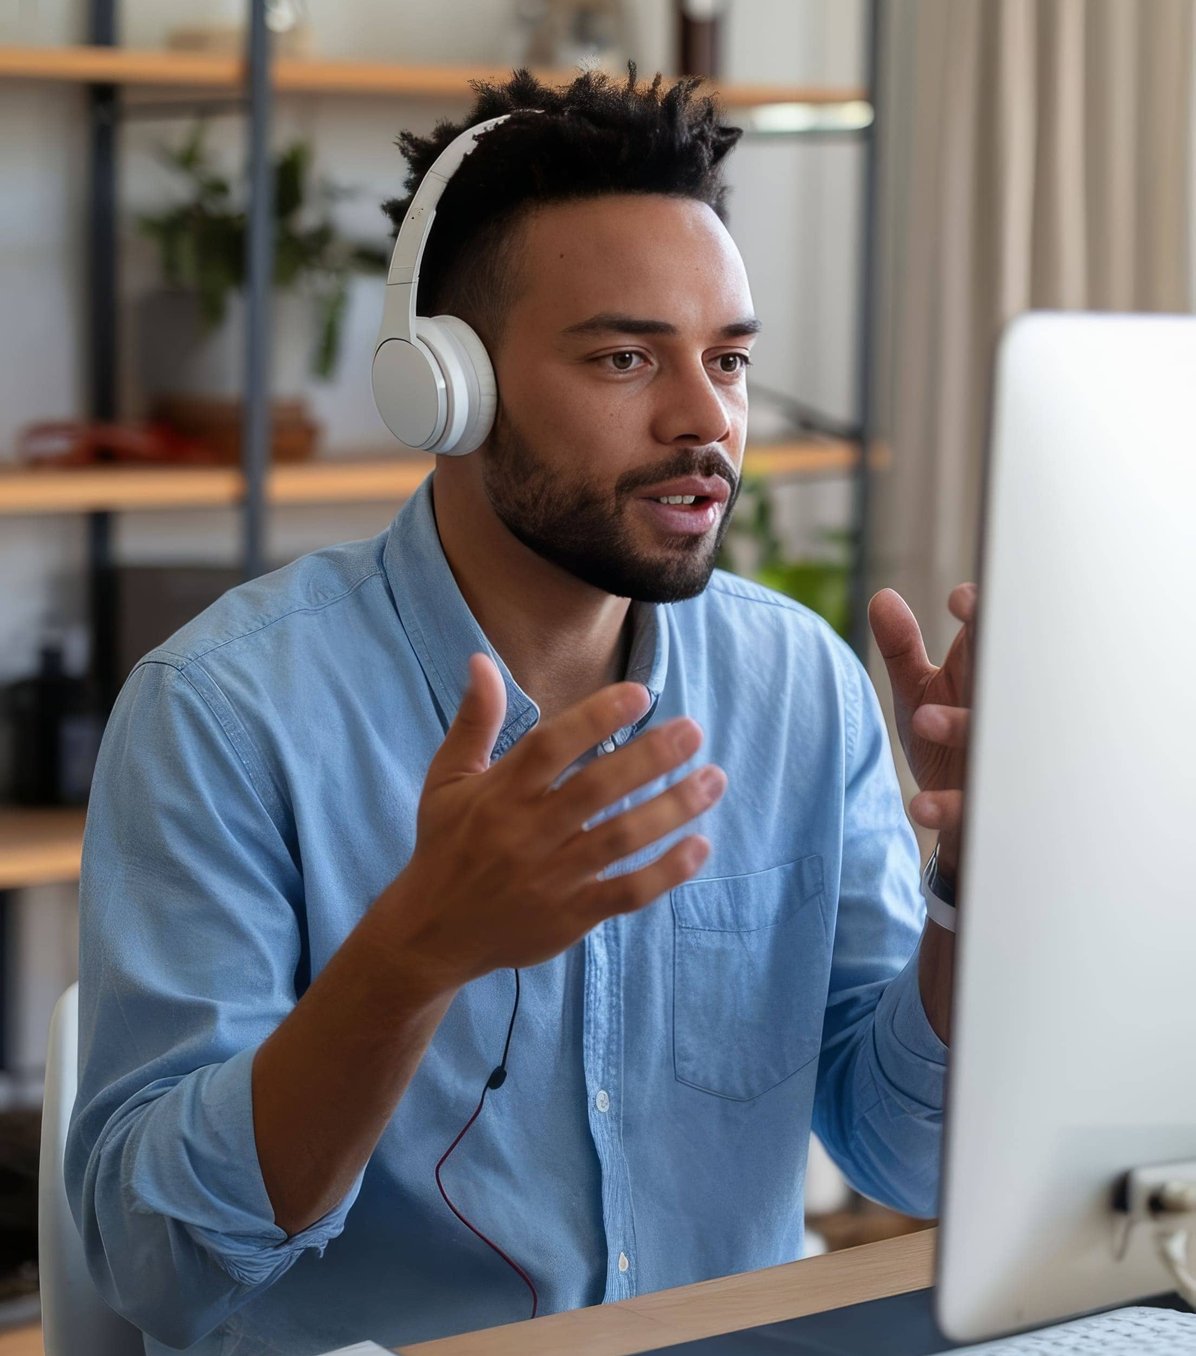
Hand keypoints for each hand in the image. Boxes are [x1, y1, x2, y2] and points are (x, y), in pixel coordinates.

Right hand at [379, 653, 725, 991]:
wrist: (432, 932)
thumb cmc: (445, 845)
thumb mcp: (447, 780)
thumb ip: (474, 721)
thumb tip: (482, 660)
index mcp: (499, 794)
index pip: (552, 746)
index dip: (597, 717)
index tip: (641, 694)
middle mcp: (527, 833)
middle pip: (597, 788)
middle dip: (651, 757)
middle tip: (694, 730)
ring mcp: (552, 878)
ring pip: (621, 838)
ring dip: (672, 808)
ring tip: (713, 779)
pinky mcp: (570, 916)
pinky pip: (627, 892)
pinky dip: (666, 871)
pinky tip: (700, 846)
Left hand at [868, 584, 976, 877]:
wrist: (961, 821)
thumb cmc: (948, 745)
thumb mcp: (921, 693)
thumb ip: (901, 648)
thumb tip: (881, 597)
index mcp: (985, 678)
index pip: (997, 636)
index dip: (987, 612)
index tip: (960, 600)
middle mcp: (1001, 717)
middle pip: (1010, 679)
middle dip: (996, 656)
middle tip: (973, 637)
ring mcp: (1001, 764)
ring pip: (996, 740)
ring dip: (964, 727)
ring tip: (924, 719)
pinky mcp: (990, 810)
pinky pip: (979, 806)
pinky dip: (952, 806)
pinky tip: (922, 805)